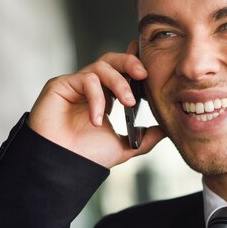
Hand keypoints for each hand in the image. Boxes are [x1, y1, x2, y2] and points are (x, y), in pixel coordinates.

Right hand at [28, 43, 165, 167]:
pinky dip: (97, 98)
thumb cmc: (87, 157)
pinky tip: (97, 119)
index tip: (149, 67)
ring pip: (101, 66)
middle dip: (130, 62)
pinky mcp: (60, 85)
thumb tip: (165, 131)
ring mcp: (75, 85)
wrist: (64, 166)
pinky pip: (85, 79)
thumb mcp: (124, 147)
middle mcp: (90, 88)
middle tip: (143, 74)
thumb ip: (145, 138)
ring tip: (128, 103)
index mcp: (105, 98)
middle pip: (111, 60)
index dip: (135, 64)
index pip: (121, 72)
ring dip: (119, 82)